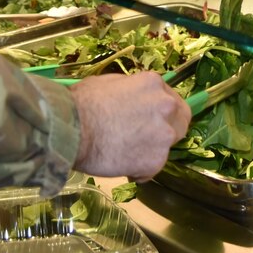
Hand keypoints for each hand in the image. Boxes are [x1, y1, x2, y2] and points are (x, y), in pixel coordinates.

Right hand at [69, 72, 191, 179]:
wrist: (71, 129)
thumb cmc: (82, 102)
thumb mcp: (108, 83)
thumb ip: (130, 89)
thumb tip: (131, 98)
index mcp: (154, 84)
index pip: (170, 98)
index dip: (159, 110)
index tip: (149, 118)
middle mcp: (166, 107)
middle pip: (181, 120)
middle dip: (167, 128)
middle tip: (147, 137)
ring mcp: (163, 135)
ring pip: (167, 146)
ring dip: (152, 150)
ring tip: (129, 155)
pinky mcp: (156, 161)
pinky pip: (153, 168)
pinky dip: (141, 170)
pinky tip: (124, 168)